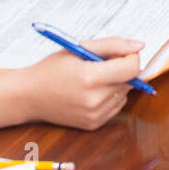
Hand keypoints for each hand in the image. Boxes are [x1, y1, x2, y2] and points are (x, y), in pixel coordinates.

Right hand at [22, 36, 144, 129]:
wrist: (29, 96)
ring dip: (117, 84)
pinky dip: (110, 97)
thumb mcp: (79, 48)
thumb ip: (112, 45)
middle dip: (122, 69)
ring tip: (93, 79)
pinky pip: (116, 106)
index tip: (122, 53)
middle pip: (130, 81)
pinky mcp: (94, 124)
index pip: (132, 68)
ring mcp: (95, 115)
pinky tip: (91, 92)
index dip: (131, 57)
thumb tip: (139, 46)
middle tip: (101, 65)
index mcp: (90, 78)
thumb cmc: (52, 69)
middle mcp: (95, 99)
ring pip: (125, 94)